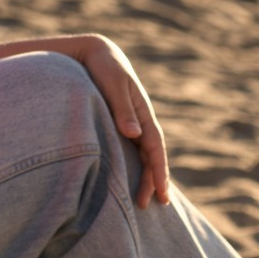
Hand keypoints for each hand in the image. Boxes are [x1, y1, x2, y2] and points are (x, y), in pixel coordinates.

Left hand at [74, 35, 170, 208]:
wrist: (97, 53)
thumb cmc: (104, 67)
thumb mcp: (112, 85)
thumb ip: (122, 109)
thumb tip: (134, 134)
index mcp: (142, 112)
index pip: (155, 147)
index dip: (159, 171)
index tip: (161, 193)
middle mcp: (141, 120)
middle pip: (152, 154)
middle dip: (155, 180)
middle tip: (155, 204)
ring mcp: (133, 122)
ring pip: (144, 154)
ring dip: (146, 176)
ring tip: (145, 200)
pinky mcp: (122, 123)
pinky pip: (133, 149)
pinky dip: (137, 165)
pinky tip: (133, 178)